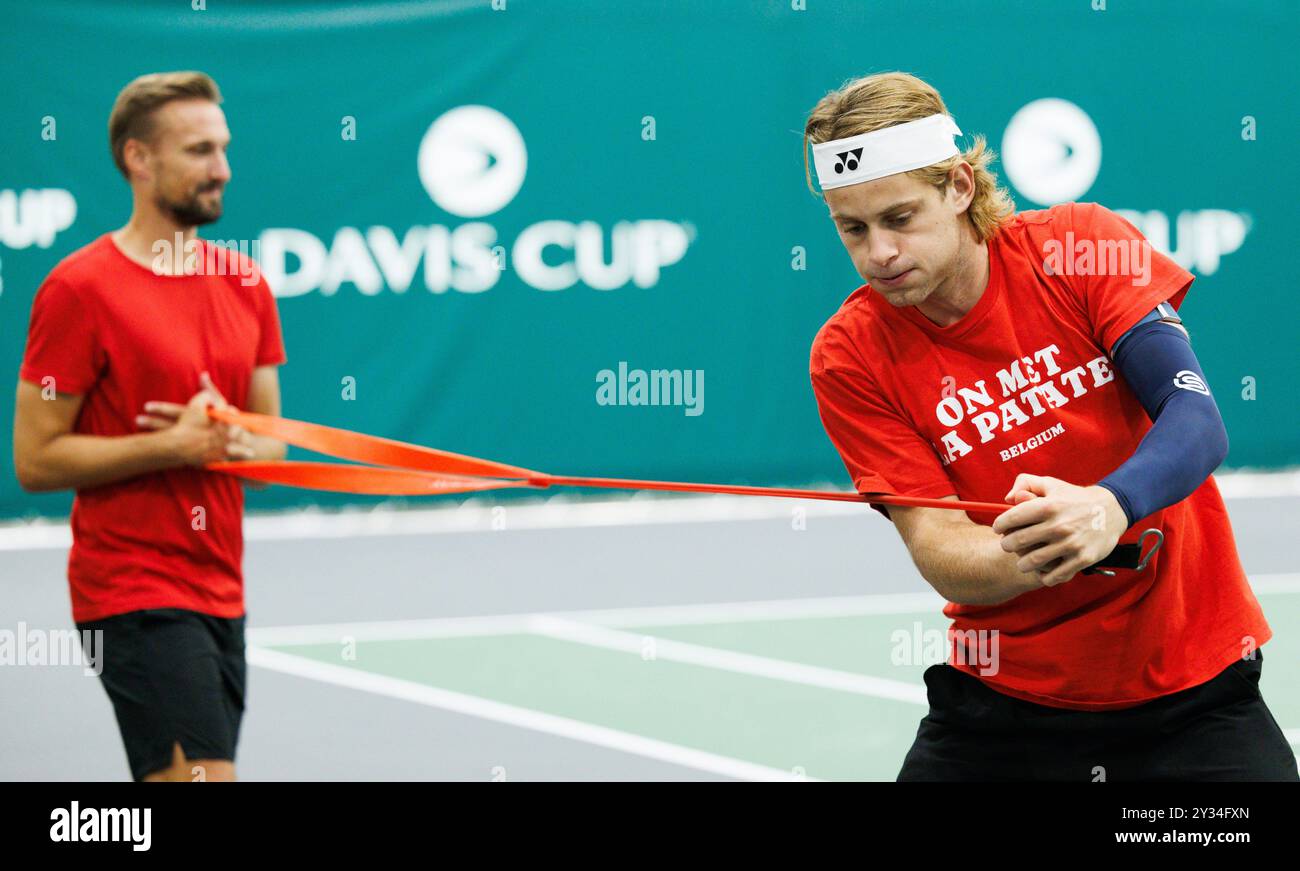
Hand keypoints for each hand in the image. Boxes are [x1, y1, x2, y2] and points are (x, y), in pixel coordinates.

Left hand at [136, 372, 251, 464]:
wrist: (247, 445)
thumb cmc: (234, 422)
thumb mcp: (223, 405)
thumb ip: (211, 390)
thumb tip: (203, 374)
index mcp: (199, 418)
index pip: (177, 411)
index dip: (162, 408)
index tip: (146, 406)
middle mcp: (194, 431)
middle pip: (170, 426)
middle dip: (153, 423)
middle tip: (136, 420)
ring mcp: (194, 444)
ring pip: (171, 441)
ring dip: (155, 440)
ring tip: (139, 440)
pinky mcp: (196, 456)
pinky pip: (178, 456)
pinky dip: (166, 455)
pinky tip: (155, 455)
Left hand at [990, 474, 1126, 587]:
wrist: (1112, 510)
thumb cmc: (1073, 497)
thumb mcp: (1051, 483)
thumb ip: (1025, 483)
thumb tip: (1008, 499)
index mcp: (1048, 506)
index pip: (1012, 518)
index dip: (1000, 525)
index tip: (1000, 529)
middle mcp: (1059, 525)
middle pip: (1017, 542)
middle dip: (1007, 545)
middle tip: (1009, 545)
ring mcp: (1071, 544)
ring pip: (1032, 561)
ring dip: (1022, 563)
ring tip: (1023, 560)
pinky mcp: (1083, 559)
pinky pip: (1054, 575)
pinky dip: (1044, 576)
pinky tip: (1042, 570)